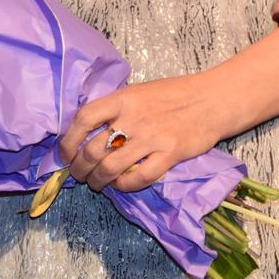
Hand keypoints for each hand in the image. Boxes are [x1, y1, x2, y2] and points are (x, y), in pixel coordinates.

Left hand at [57, 73, 226, 193]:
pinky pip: (140, 178)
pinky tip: (121, 185)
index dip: (68, 140)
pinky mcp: (170, 154)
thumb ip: (116, 108)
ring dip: (98, 181)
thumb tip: (87, 129)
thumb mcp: (139, 91)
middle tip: (80, 175)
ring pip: (111, 167)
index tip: (65, 154)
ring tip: (97, 184)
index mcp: (123, 98)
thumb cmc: (175, 94)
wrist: (213, 100)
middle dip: (80, 168)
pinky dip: (125, 186)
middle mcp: (134, 117)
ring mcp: (152, 137)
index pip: (84, 118)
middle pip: (93, 149)